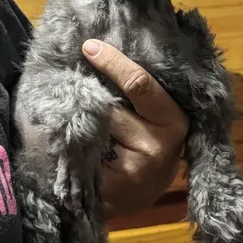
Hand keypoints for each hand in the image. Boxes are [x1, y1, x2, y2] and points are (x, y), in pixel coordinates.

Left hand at [82, 40, 188, 217]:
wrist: (139, 196)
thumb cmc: (146, 144)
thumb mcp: (156, 116)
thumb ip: (141, 91)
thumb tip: (101, 47)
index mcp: (174, 121)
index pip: (140, 84)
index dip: (113, 62)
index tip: (88, 46)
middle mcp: (159, 146)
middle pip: (109, 107)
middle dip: (91, 96)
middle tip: (74, 84)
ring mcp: (134, 171)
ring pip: (93, 129)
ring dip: (78, 120)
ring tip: (74, 119)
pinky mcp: (111, 188)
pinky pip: (82, 153)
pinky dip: (70, 144)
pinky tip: (68, 142)